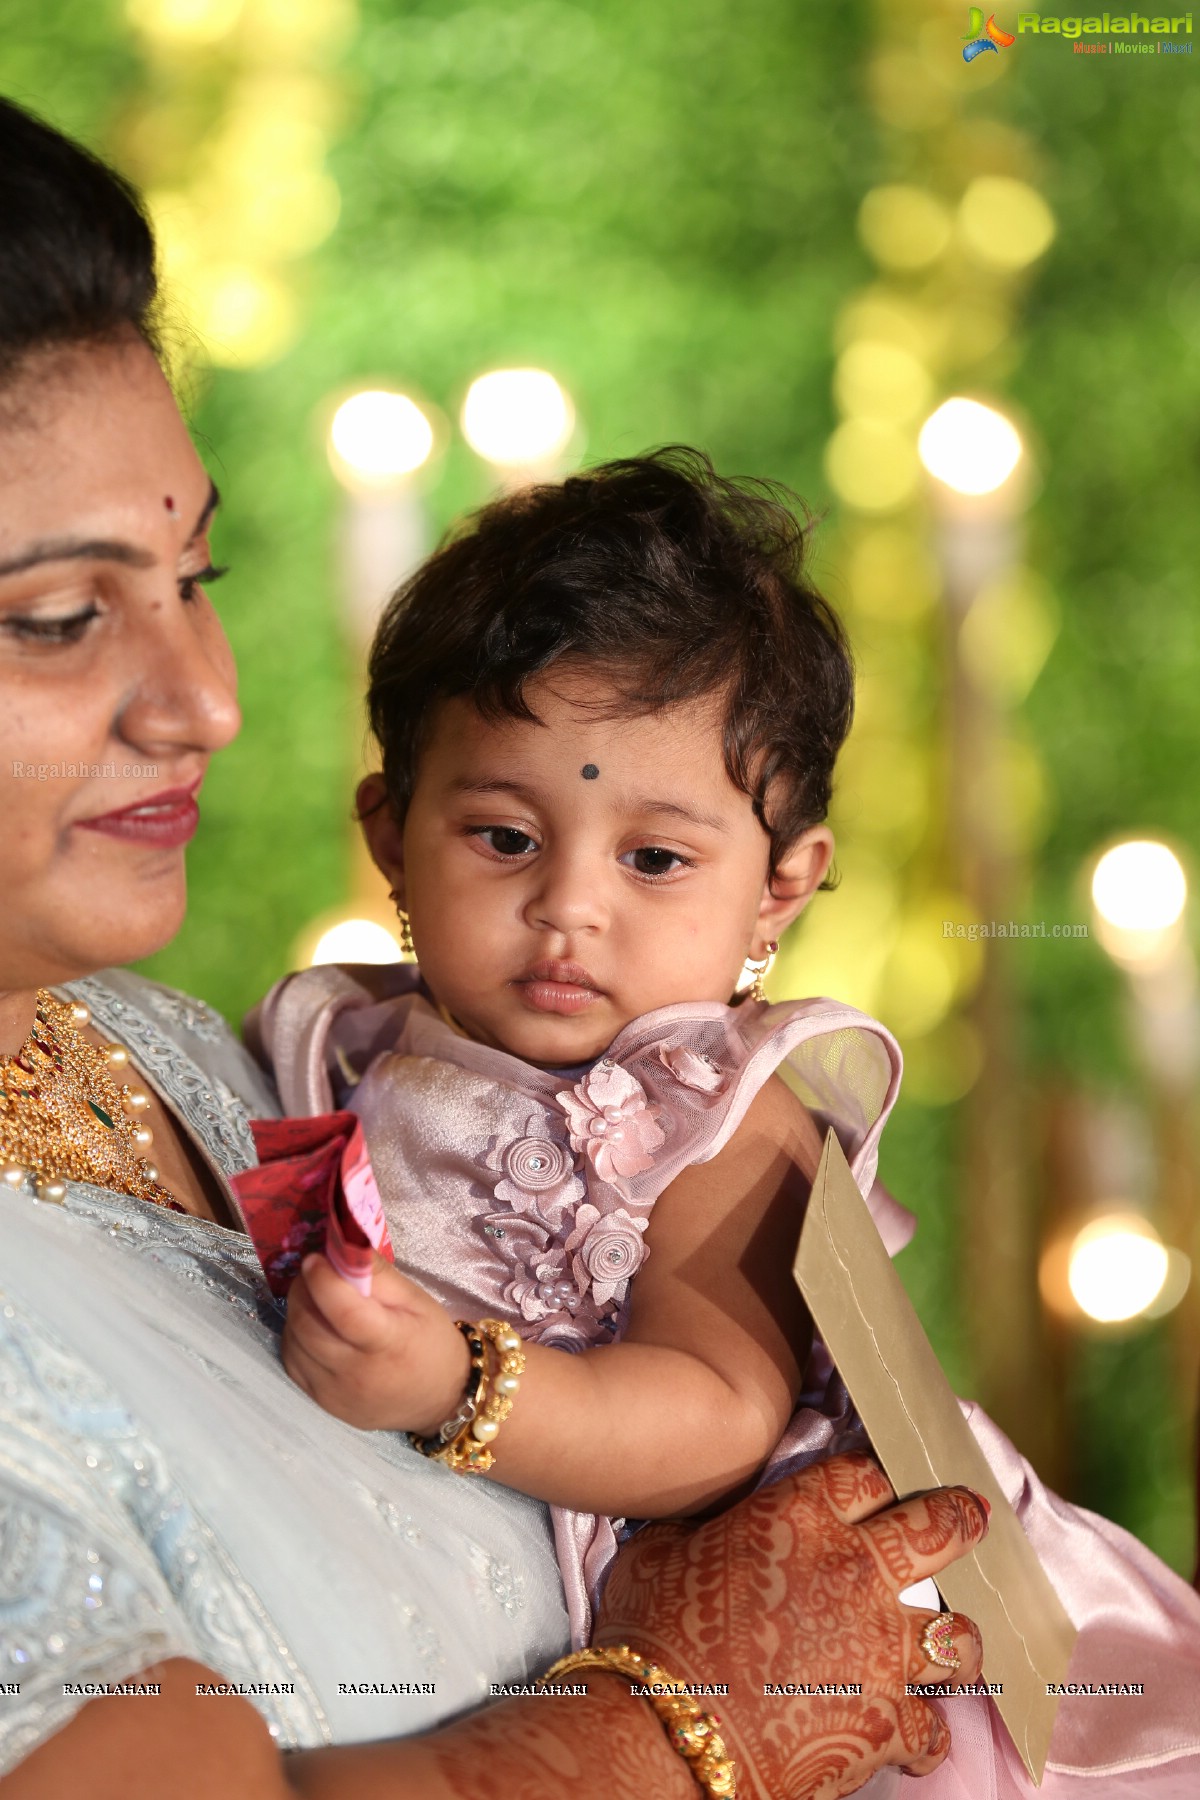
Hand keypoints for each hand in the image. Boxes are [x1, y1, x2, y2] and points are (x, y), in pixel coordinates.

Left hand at [281, 1254, 469, 1433]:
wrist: (435, 1400)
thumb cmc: (430, 1342)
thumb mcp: (416, 1300)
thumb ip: (378, 1274)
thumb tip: (344, 1245)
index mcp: (389, 1344)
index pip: (344, 1313)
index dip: (323, 1281)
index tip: (315, 1258)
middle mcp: (356, 1373)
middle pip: (308, 1325)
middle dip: (303, 1289)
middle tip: (315, 1272)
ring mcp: (333, 1393)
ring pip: (294, 1342)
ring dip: (297, 1311)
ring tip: (316, 1299)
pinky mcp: (320, 1401)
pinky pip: (293, 1360)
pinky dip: (296, 1336)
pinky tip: (315, 1328)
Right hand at [596, 1452, 988, 1799]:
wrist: (665, 1729)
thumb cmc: (652, 1632)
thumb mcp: (661, 1550)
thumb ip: (701, 1529)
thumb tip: (697, 1531)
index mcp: (800, 1517)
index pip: (866, 1475)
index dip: (879, 1480)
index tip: (885, 1487)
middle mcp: (855, 1572)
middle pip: (939, 1530)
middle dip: (960, 1520)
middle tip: (972, 1518)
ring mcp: (881, 1649)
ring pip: (960, 1635)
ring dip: (958, 1640)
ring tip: (956, 1643)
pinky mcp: (887, 1721)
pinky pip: (935, 1728)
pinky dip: (926, 1733)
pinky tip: (916, 1733)